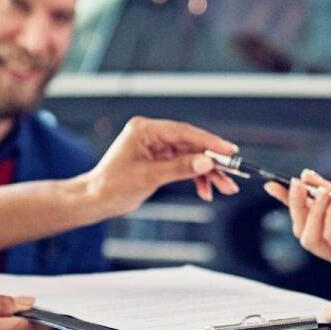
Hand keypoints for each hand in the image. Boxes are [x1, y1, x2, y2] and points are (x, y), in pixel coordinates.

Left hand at [81, 116, 239, 212]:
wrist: (96, 200)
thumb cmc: (112, 186)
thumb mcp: (148, 178)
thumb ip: (178, 168)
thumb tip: (205, 162)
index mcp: (145, 130)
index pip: (184, 132)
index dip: (209, 142)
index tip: (229, 151)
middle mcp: (153, 135)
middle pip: (191, 144)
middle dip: (213, 161)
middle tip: (234, 173)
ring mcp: (157, 147)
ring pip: (191, 157)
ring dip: (208, 173)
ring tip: (225, 188)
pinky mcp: (160, 160)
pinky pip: (184, 166)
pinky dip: (196, 178)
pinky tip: (206, 192)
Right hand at [264, 170, 330, 272]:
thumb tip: (307, 178)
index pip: (305, 216)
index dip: (288, 201)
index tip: (274, 184)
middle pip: (301, 229)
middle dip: (295, 205)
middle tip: (297, 184)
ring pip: (308, 238)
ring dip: (311, 212)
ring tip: (325, 192)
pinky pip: (329, 239)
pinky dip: (329, 218)